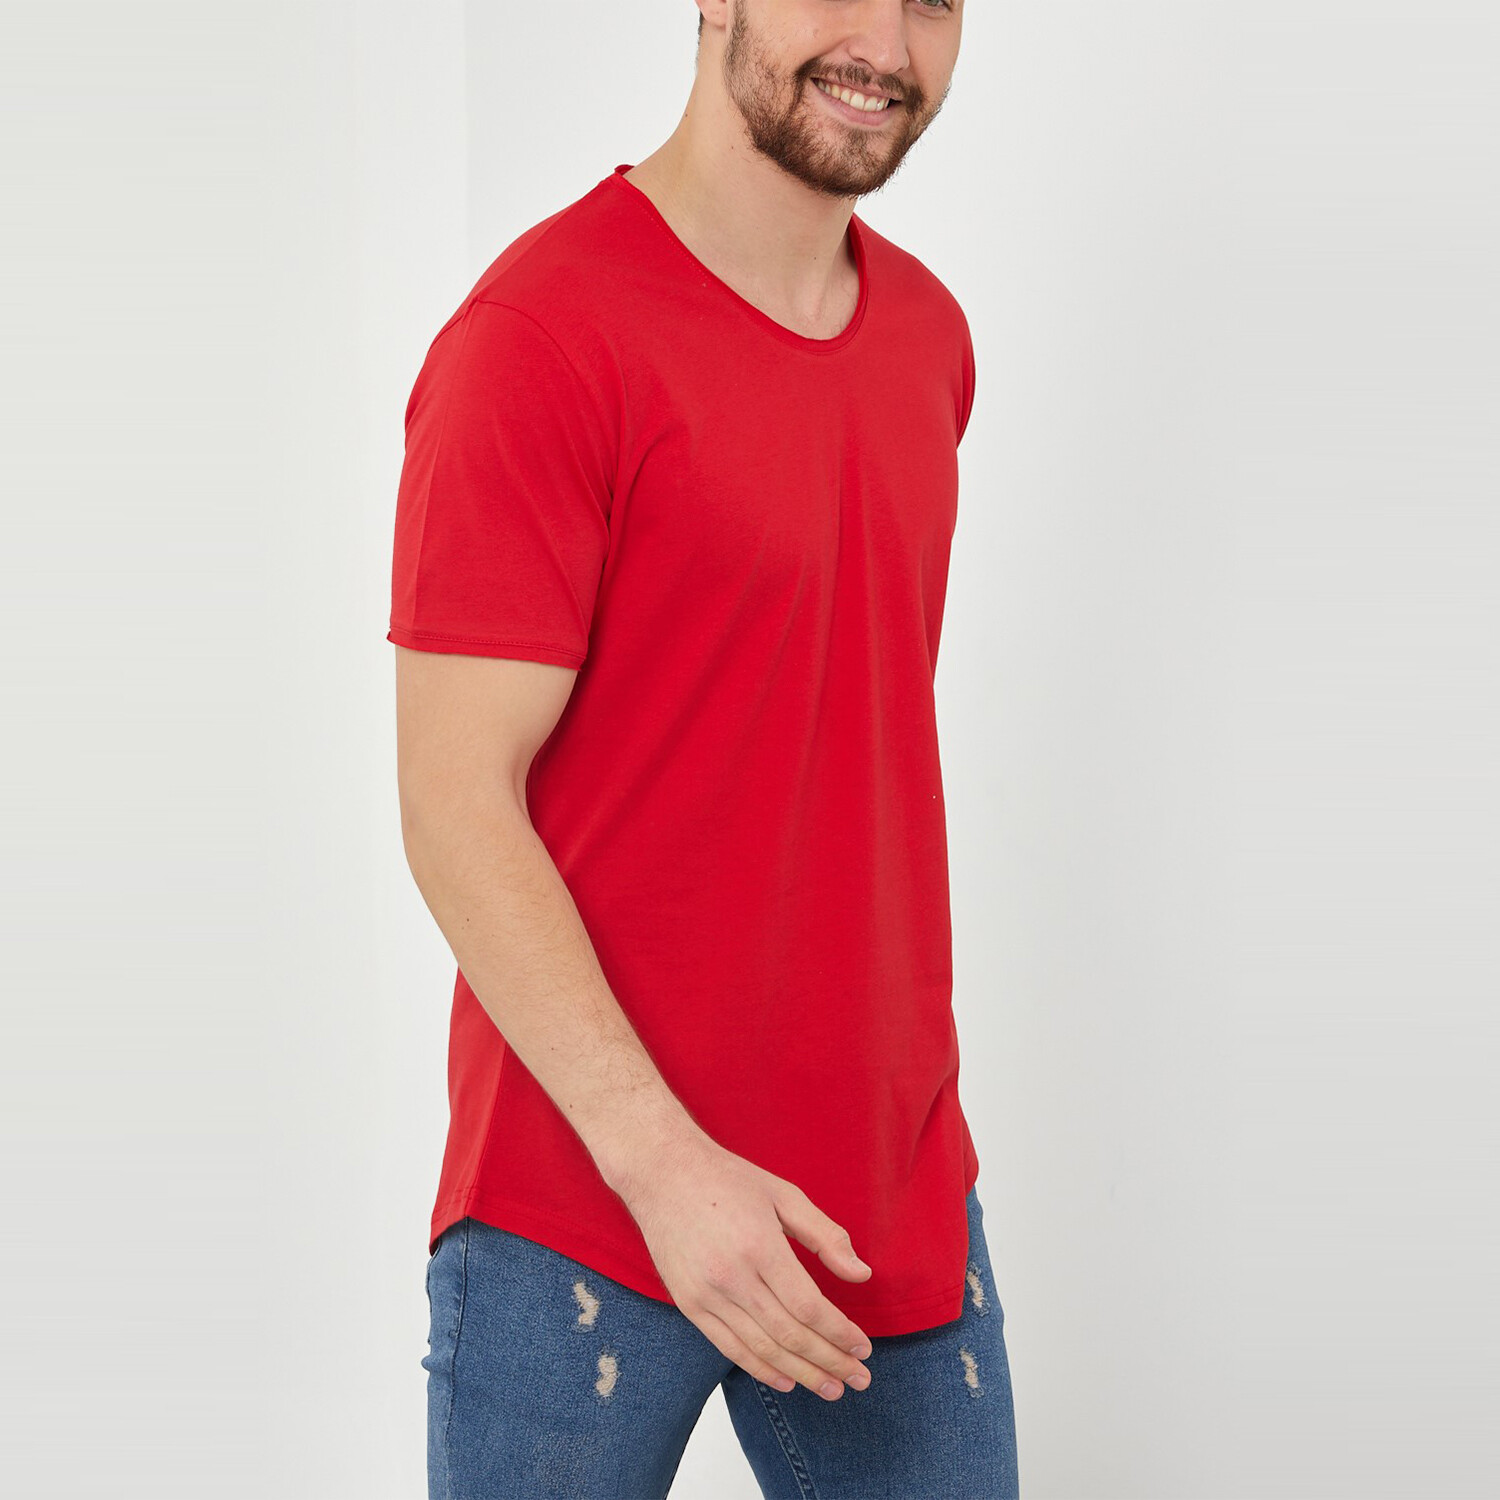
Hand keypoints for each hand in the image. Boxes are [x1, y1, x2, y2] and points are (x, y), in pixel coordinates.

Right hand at [610, 1130, 875, 1399]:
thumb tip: (861, 1274)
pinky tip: (788, 1380)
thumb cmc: (727, 1179)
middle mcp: (732, 1276)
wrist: (663, 1174)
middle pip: (789, 1335)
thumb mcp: (784, 1195)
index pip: (808, 1306)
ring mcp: (707, 1294)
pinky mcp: (689, 1305)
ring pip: (762, 1349)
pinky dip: (761, 1370)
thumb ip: (825, 1235)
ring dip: (802, 1374)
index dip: (839, 1333)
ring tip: (832, 1388)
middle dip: (829, 1362)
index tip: (863, 1347)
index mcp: (760, 1246)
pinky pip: (729, 1348)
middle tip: (859, 1378)